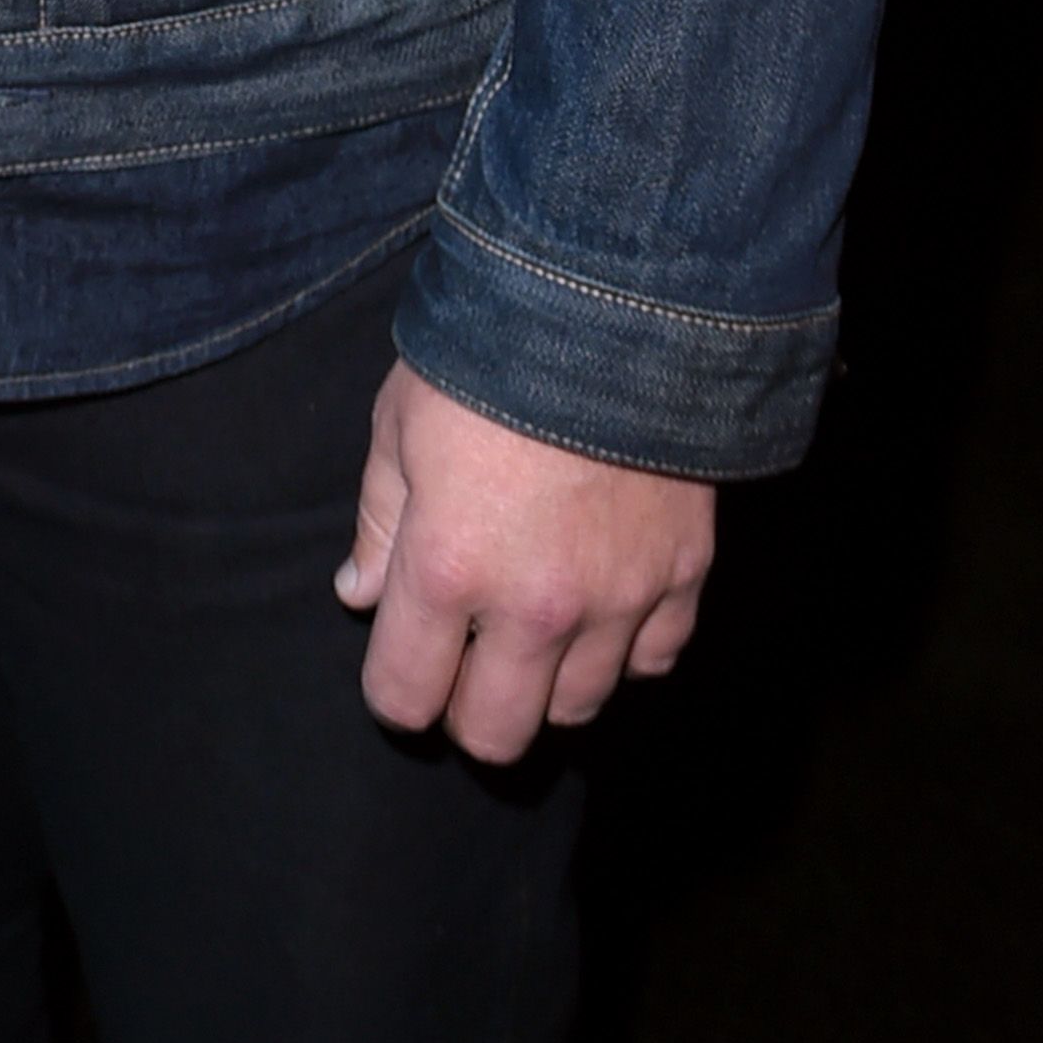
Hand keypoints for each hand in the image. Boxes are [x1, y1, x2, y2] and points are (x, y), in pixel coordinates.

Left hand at [337, 358, 715, 761]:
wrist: (613, 309)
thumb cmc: (486, 359)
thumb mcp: (400, 424)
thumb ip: (379, 522)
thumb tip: (360, 594)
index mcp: (448, 568)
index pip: (405, 695)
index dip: (393, 692)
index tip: (398, 668)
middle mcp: (534, 607)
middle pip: (495, 734)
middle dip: (466, 713)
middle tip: (463, 668)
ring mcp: (617, 601)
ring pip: (576, 709)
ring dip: (546, 685)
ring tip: (532, 632)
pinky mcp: (683, 580)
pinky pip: (653, 662)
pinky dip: (625, 649)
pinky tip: (602, 606)